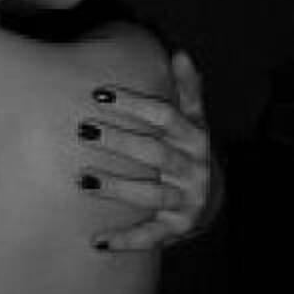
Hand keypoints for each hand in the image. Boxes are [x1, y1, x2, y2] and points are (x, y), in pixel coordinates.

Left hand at [85, 51, 215, 251]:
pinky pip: (150, 236)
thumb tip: (179, 52)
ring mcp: (186, 201)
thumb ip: (187, 89)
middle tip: (83, 130)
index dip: (134, 104)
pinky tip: (96, 241)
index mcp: (195, 138)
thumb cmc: (190, 152)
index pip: (165, 116)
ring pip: (152, 194)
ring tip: (83, 179)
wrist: (210, 200)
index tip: (99, 94)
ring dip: (118, 187)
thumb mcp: (194, 120)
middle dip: (120, 141)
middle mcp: (194, 169)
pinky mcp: (176, 229)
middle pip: (155, 153)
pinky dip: (125, 240)